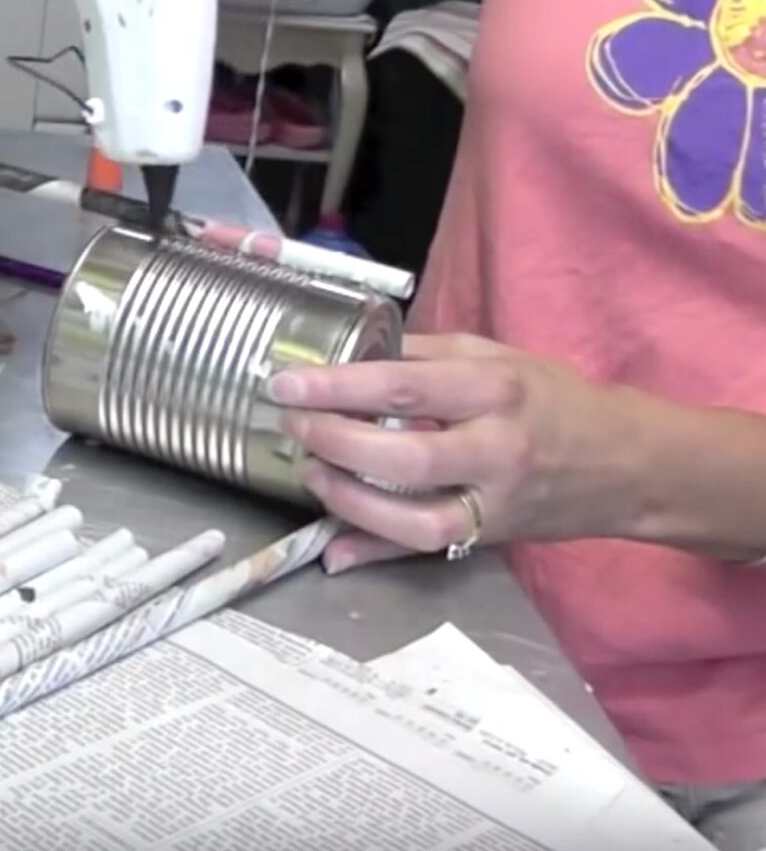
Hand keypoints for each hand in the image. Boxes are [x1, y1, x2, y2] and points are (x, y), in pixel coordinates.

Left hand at [267, 334, 645, 573]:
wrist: (624, 463)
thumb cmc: (550, 397)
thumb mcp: (495, 356)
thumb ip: (423, 355)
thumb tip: (351, 359)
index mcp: (496, 389)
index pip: (406, 385)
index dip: (339, 387)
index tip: (286, 383)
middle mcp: (497, 449)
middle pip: (406, 456)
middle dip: (336, 441)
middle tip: (293, 424)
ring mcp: (496, 503)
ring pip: (416, 519)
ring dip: (349, 500)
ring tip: (311, 471)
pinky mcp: (490, 540)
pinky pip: (426, 554)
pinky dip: (375, 554)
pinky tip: (333, 549)